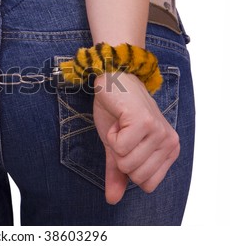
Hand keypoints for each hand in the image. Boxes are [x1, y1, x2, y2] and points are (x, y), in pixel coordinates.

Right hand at [93, 72, 179, 204]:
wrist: (114, 82)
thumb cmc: (119, 113)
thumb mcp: (117, 148)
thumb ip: (118, 174)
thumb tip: (112, 199)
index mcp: (169, 151)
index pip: (146, 184)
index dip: (128, 166)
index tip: (127, 144)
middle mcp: (169, 142)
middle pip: (135, 175)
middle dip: (120, 155)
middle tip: (124, 133)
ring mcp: (159, 132)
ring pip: (127, 162)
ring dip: (115, 143)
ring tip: (122, 125)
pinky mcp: (144, 122)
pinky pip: (120, 147)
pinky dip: (111, 134)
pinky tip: (119, 119)